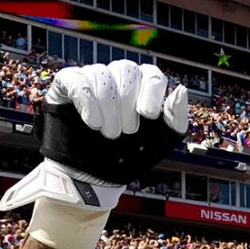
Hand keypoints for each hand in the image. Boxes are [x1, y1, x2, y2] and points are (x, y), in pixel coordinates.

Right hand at [0, 61, 189, 248]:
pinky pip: (78, 80)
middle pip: (126, 70)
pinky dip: (88, 103)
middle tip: (125, 132)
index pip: (151, 73)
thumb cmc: (127, 158)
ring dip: (108, 109)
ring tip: (107, 133)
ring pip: (101, 75)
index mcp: (141, 88)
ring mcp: (91, 79)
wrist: (92, 178)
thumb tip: (181, 89)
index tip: (148, 115)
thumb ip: (176, 118)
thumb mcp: (160, 142)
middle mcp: (116, 79)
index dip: (152, 91)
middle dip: (127, 105)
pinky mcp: (68, 85)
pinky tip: (92, 123)